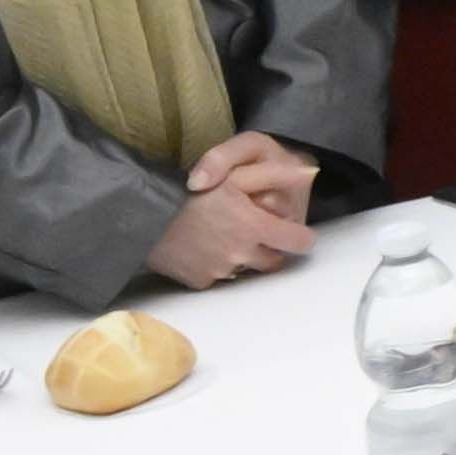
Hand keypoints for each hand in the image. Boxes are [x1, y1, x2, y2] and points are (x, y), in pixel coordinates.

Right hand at [141, 129, 316, 289]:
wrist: (145, 213)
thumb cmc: (194, 190)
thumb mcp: (235, 172)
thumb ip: (275, 173)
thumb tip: (310, 172)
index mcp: (254, 227)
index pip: (298, 242)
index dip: (300, 236)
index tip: (296, 232)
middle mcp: (240, 254)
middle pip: (273, 260)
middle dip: (270, 248)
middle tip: (254, 230)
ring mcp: (219, 271)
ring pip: (245, 269)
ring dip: (242, 256)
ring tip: (224, 235)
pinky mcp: (200, 282)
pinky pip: (218, 277)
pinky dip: (216, 264)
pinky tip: (204, 246)